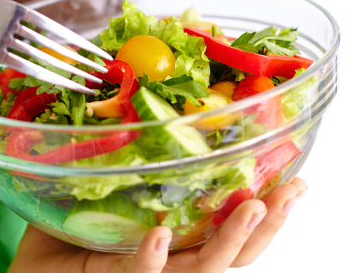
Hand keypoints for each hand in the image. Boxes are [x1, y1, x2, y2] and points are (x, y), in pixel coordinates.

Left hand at [9, 177, 306, 272]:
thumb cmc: (64, 238)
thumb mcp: (99, 192)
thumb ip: (121, 158)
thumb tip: (140, 104)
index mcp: (174, 242)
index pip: (230, 230)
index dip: (269, 210)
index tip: (296, 176)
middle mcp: (170, 264)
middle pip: (232, 255)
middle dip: (268, 225)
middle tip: (292, 190)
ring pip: (199, 270)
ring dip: (229, 240)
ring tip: (252, 207)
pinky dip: (152, 259)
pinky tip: (161, 235)